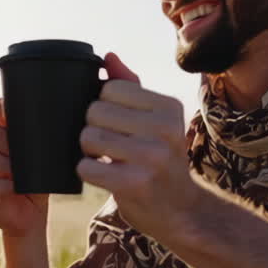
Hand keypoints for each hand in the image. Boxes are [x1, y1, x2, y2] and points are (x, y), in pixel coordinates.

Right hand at [0, 98, 48, 237]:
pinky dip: (1, 185)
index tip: (10, 114)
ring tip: (19, 173)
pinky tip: (15, 188)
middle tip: (22, 152)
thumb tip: (52, 125)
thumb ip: (41, 140)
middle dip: (2, 139)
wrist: (33, 213)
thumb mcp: (44, 158)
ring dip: (2, 164)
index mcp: (2, 133)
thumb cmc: (39, 181)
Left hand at [77, 52, 203, 240]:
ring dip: (88, 151)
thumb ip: (130, 87)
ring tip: (107, 159)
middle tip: (109, 145)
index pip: (109, 88)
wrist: (181, 210)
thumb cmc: (160, 160)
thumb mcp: (155, 120)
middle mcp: (164, 129)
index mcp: (168, 107)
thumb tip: (108, 56)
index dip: (103, 106)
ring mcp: (151, 157)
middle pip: (95, 111)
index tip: (118, 124)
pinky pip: (86, 167)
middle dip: (92, 128)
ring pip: (88, 137)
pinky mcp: (135, 183)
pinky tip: (105, 176)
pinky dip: (88, 172)